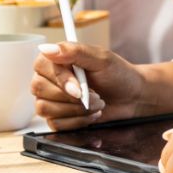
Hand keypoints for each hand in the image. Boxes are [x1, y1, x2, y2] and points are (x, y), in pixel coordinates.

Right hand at [30, 43, 147, 129]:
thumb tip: (47, 48)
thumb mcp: (101, 59)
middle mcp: (49, 78)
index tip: (79, 89)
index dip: (60, 80)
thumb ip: (75, 51)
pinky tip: (91, 114)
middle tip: (95, 95)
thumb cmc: (118, 74)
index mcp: (56, 59)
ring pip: (45, 108)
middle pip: (40, 89)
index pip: (41, 67)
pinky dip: (77, 121)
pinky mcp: (56, 117)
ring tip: (96, 104)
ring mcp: (51, 99)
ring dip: (76, 110)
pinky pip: (55, 124)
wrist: (132, 97)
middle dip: (71, 97)